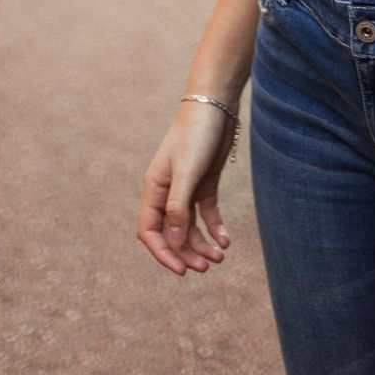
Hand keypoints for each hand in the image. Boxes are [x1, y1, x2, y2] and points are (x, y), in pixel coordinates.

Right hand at [136, 103, 235, 275]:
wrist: (216, 105)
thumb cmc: (196, 134)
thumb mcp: (186, 172)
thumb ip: (178, 207)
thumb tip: (174, 243)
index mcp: (154, 189)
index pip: (150, 231)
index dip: (163, 252)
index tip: (180, 270)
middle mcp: (168, 193)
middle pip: (172, 233)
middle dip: (186, 253)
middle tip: (206, 267)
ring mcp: (186, 189)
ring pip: (190, 227)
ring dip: (202, 244)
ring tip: (220, 256)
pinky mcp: (205, 184)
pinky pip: (206, 214)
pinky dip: (214, 228)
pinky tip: (225, 240)